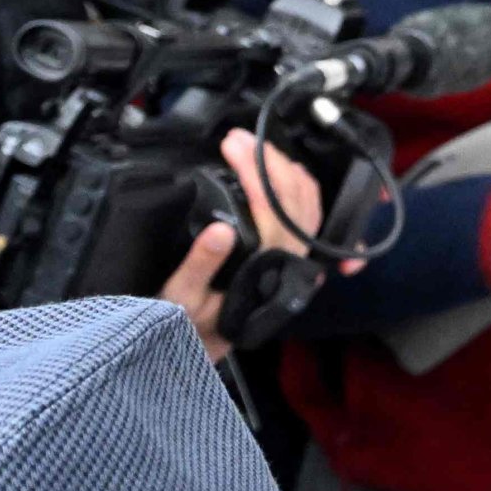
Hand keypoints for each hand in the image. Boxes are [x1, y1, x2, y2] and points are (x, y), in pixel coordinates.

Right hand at [156, 129, 329, 362]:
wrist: (201, 352)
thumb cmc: (188, 328)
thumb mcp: (181, 301)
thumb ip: (200, 266)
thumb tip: (220, 228)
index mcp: (265, 268)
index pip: (270, 206)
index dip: (253, 169)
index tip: (230, 145)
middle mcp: (290, 263)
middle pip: (294, 198)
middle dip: (269, 160)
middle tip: (238, 138)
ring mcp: (296, 261)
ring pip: (309, 205)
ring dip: (287, 170)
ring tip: (257, 148)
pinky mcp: (292, 261)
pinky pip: (309, 218)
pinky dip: (301, 189)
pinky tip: (284, 174)